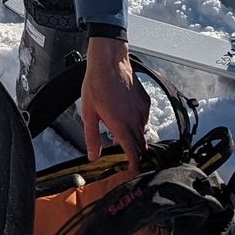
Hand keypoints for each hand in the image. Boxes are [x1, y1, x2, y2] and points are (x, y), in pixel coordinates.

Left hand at [81, 36, 148, 159]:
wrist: (109, 63)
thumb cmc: (96, 85)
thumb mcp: (88, 114)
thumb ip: (92, 137)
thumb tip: (93, 156)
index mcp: (121, 126)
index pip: (133, 152)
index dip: (135, 165)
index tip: (133, 171)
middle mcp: (135, 120)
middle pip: (141, 145)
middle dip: (135, 154)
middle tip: (127, 158)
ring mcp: (142, 110)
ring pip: (143, 132)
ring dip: (135, 137)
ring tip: (121, 134)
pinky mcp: (145, 101)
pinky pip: (144, 119)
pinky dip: (138, 123)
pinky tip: (126, 117)